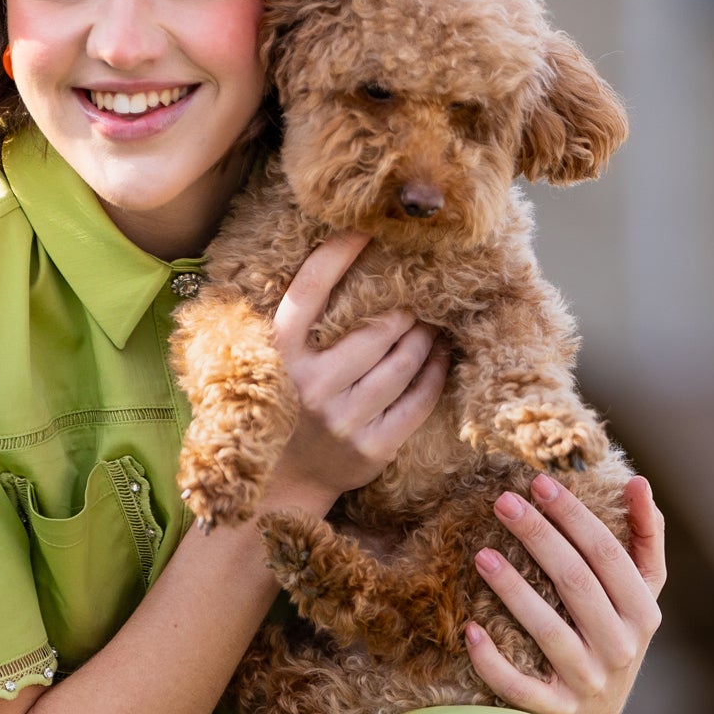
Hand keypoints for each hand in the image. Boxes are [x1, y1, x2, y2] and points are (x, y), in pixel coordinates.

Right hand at [266, 232, 448, 508]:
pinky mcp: (372, 448)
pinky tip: (441, 356)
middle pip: (376, 329)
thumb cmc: (283, 409)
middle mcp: (308, 386)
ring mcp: (342, 420)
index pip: (308, 292)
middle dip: (404, 308)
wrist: (284, 484)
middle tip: (419, 294)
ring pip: (403, 362)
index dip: (336, 254)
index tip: (364, 228)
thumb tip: (336, 259)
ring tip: (433, 323)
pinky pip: (417, 400)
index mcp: (278, 357)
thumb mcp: (272, 366)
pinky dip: (435, 373)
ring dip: (426, 337)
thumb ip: (295, 326)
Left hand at [465, 473, 666, 713]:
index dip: (575, 516)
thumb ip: (643, 541)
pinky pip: (520, 686)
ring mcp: (587, 683)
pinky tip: (470, 631)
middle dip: (539, 536)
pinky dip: (493, 660)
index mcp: (643, 614)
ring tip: (481, 555)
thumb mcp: (638, 598)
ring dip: (513, 590)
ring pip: (549, 630)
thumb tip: (638, 483)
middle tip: (502, 502)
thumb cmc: (610, 643)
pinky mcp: (556, 712)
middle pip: (577, 582)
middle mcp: (621, 648)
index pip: (608, 554)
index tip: (539, 482)